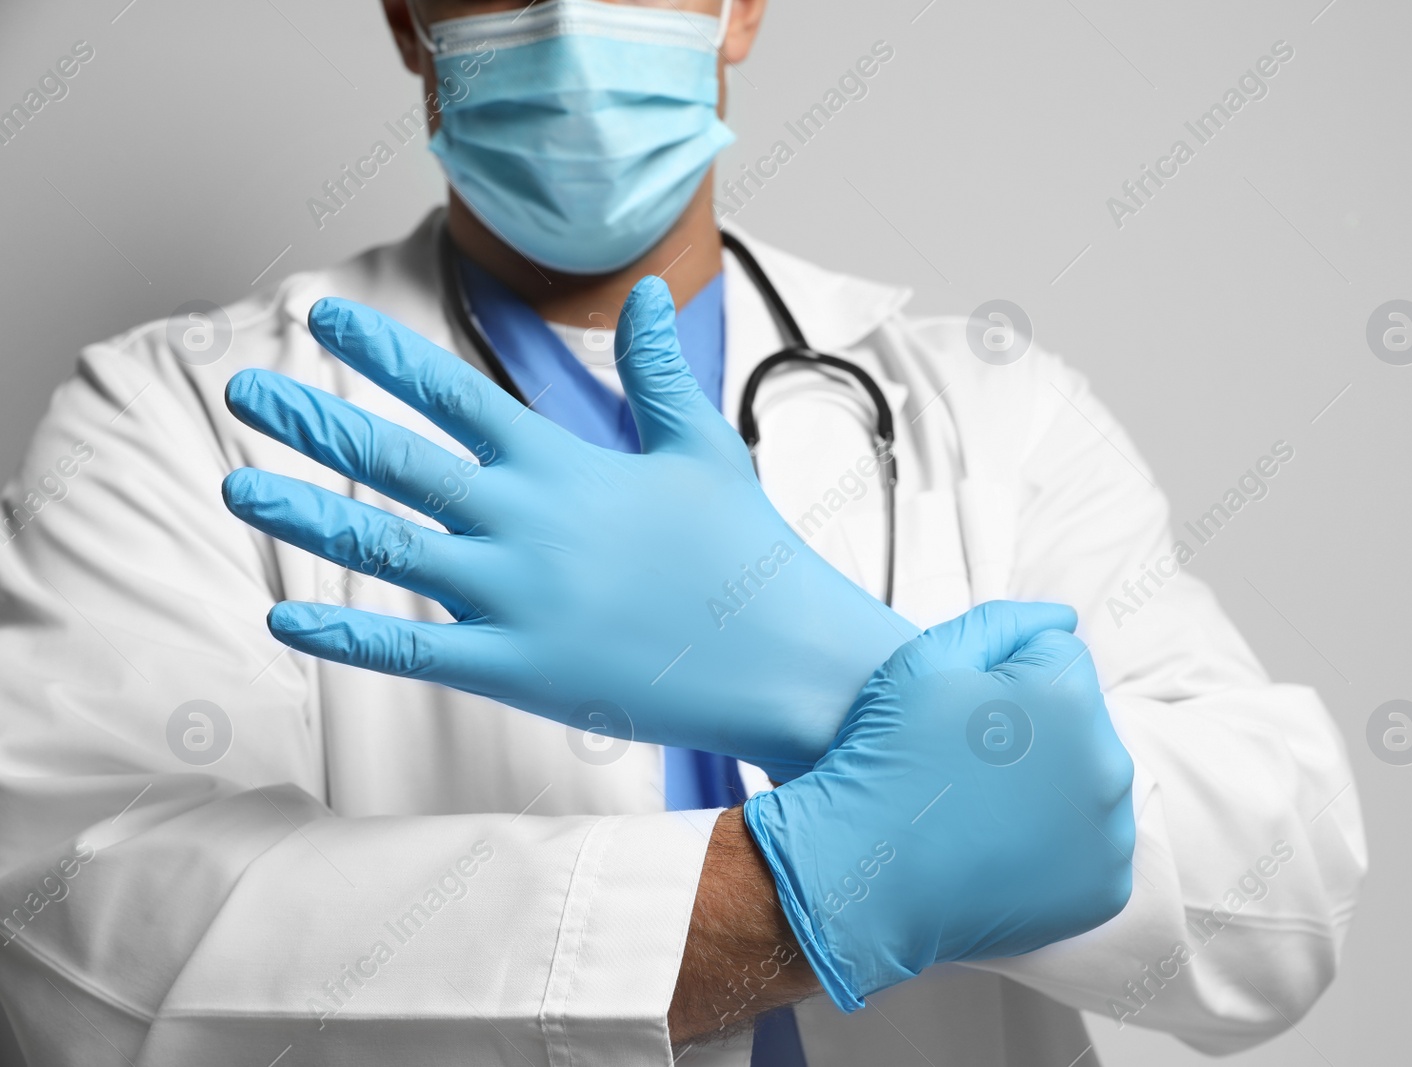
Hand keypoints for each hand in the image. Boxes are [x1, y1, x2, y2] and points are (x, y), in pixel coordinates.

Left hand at [220, 276, 917, 779]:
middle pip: (396, 462)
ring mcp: (514, 598)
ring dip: (307, 514)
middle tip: (246, 390)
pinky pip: (411, 649)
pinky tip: (286, 615)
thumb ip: (656, 372)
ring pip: (384, 548)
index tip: (323, 316)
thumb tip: (648, 295)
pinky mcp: (516, 670)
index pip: (454, 394)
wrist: (783, 659)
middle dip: (315, 422)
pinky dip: (344, 633)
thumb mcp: (702, 447)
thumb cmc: (744, 554)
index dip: (383, 353)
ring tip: (240, 488)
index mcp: (564, 466)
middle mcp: (526, 522)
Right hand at [743, 600, 1135, 1010]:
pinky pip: (1093, 843)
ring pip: (1091, 780)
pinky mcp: (1105, 889)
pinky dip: (1059, 843)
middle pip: (1082, 719)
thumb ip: (1004, 622)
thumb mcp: (927, 659)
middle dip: (1040, 727)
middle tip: (970, 765)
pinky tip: (1004, 845)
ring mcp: (1111, 834)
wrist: (864, 877)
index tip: (963, 716)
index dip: (1006, 676)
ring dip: (1053, 784)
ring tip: (984, 807)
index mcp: (1069, 698)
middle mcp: (1108, 764)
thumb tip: (1064, 619)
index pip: (1060, 657)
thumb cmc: (887, 757)